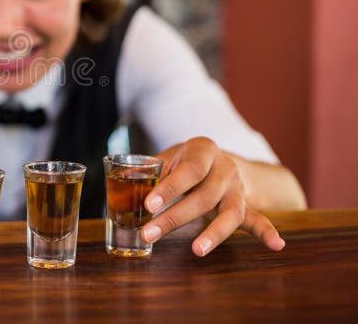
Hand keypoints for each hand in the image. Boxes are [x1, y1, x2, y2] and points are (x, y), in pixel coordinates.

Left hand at [140, 137, 285, 255]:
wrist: (217, 159)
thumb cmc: (182, 161)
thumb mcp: (167, 158)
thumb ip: (150, 175)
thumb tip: (123, 198)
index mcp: (202, 150)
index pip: (188, 170)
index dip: (169, 188)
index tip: (148, 206)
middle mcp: (225, 168)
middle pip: (203, 196)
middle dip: (174, 217)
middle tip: (149, 234)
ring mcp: (238, 188)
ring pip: (230, 212)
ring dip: (213, 234)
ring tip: (197, 250)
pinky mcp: (247, 205)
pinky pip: (258, 219)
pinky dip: (267, 232)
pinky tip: (276, 245)